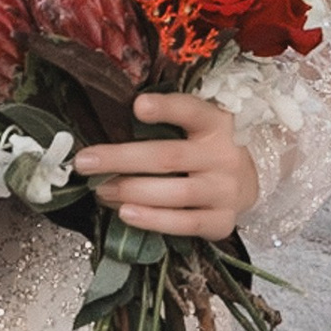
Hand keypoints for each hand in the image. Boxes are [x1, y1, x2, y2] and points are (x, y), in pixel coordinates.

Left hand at [72, 91, 260, 239]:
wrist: (244, 184)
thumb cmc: (203, 150)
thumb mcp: (193, 129)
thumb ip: (162, 125)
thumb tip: (105, 131)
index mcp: (215, 123)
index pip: (191, 111)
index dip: (166, 108)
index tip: (138, 106)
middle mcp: (224, 155)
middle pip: (169, 157)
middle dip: (122, 159)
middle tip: (86, 162)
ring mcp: (226, 190)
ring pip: (176, 193)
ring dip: (132, 192)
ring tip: (100, 190)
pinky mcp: (222, 221)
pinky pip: (185, 224)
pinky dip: (153, 220)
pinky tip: (126, 213)